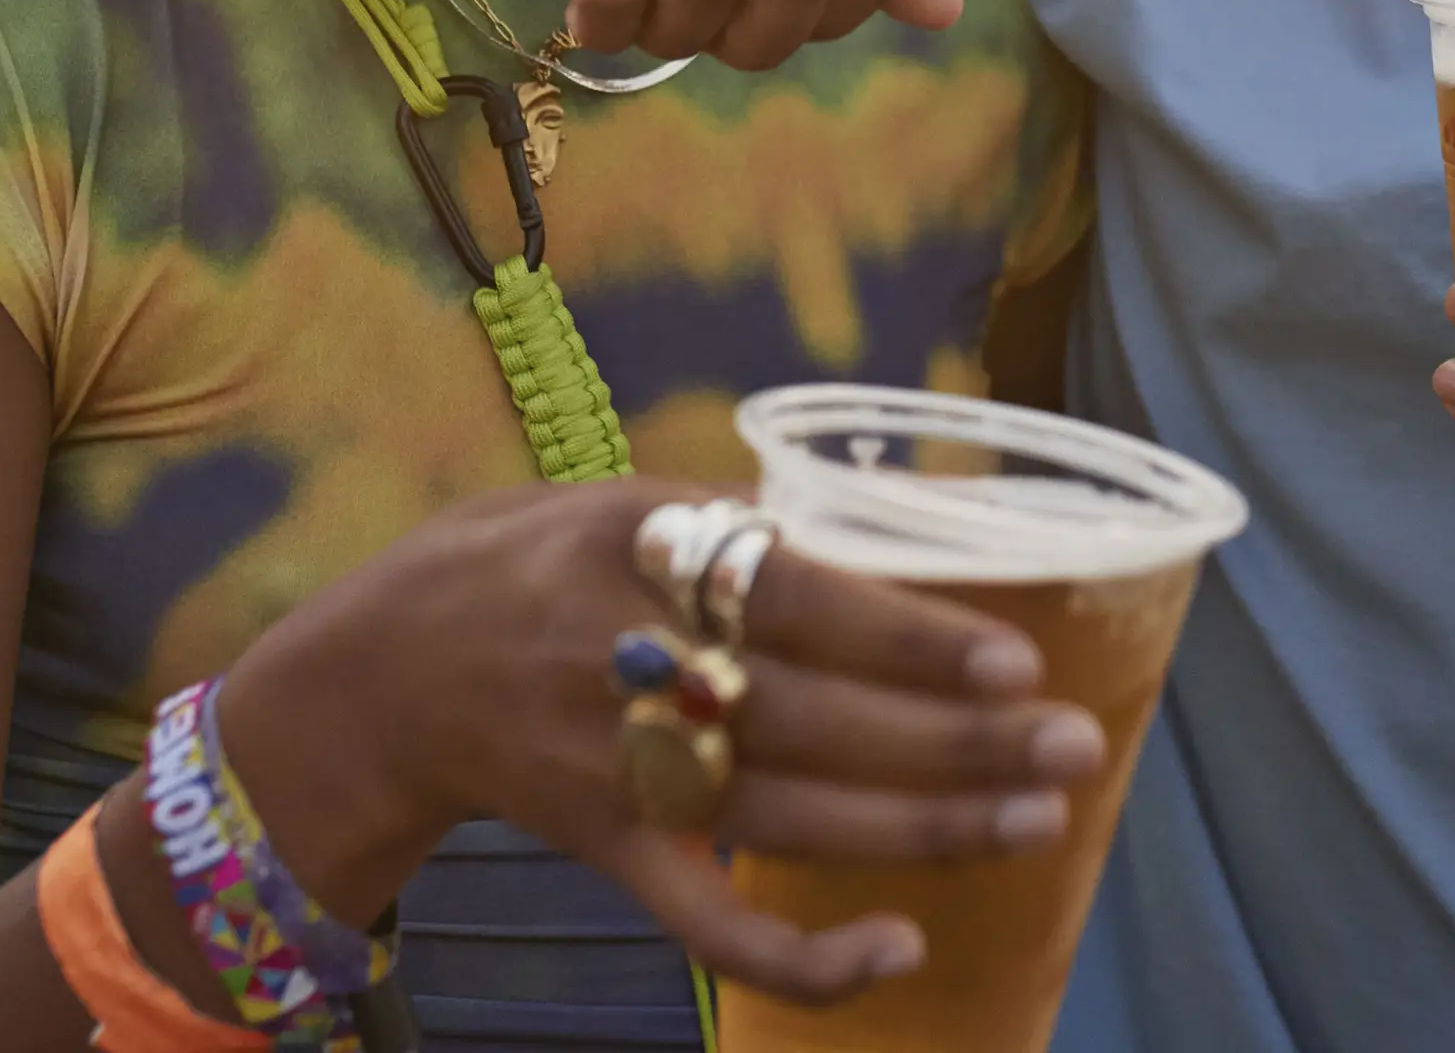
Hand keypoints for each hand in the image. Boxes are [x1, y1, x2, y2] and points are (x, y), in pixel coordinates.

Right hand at [215, 479, 1106, 1007]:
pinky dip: (804, 955)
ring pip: (793, 815)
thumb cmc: (524, 561)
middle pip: (815, 718)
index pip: (792, 598)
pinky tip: (899, 948)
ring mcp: (618, 772)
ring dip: (925, 826)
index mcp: (637, 549)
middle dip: (955, 740)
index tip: (1010, 655)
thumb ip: (733, 527)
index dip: (902, 635)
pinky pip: (713, 921)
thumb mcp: (612, 497)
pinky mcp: (610, 852)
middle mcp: (629, 663)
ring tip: (1041, 816)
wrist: (380, 670)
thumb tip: (876, 533)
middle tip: (1074, 743)